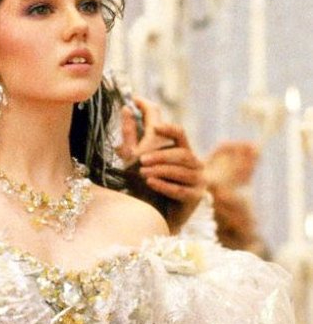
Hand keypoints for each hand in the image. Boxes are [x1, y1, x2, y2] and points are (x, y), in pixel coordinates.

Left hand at [117, 98, 206, 232]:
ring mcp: (197, 180)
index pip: (179, 133)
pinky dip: (165, 185)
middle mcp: (193, 163)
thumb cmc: (145, 185)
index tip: (154, 123)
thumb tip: (125, 107)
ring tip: (143, 173)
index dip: (168, 126)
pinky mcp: (195, 197)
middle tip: (141, 160)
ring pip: (182, 170)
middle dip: (161, 155)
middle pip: (182, 152)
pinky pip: (181, 189)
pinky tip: (150, 183)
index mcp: (180, 151)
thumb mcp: (134, 158)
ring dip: (161, 170)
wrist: (155, 216)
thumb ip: (131, 134)